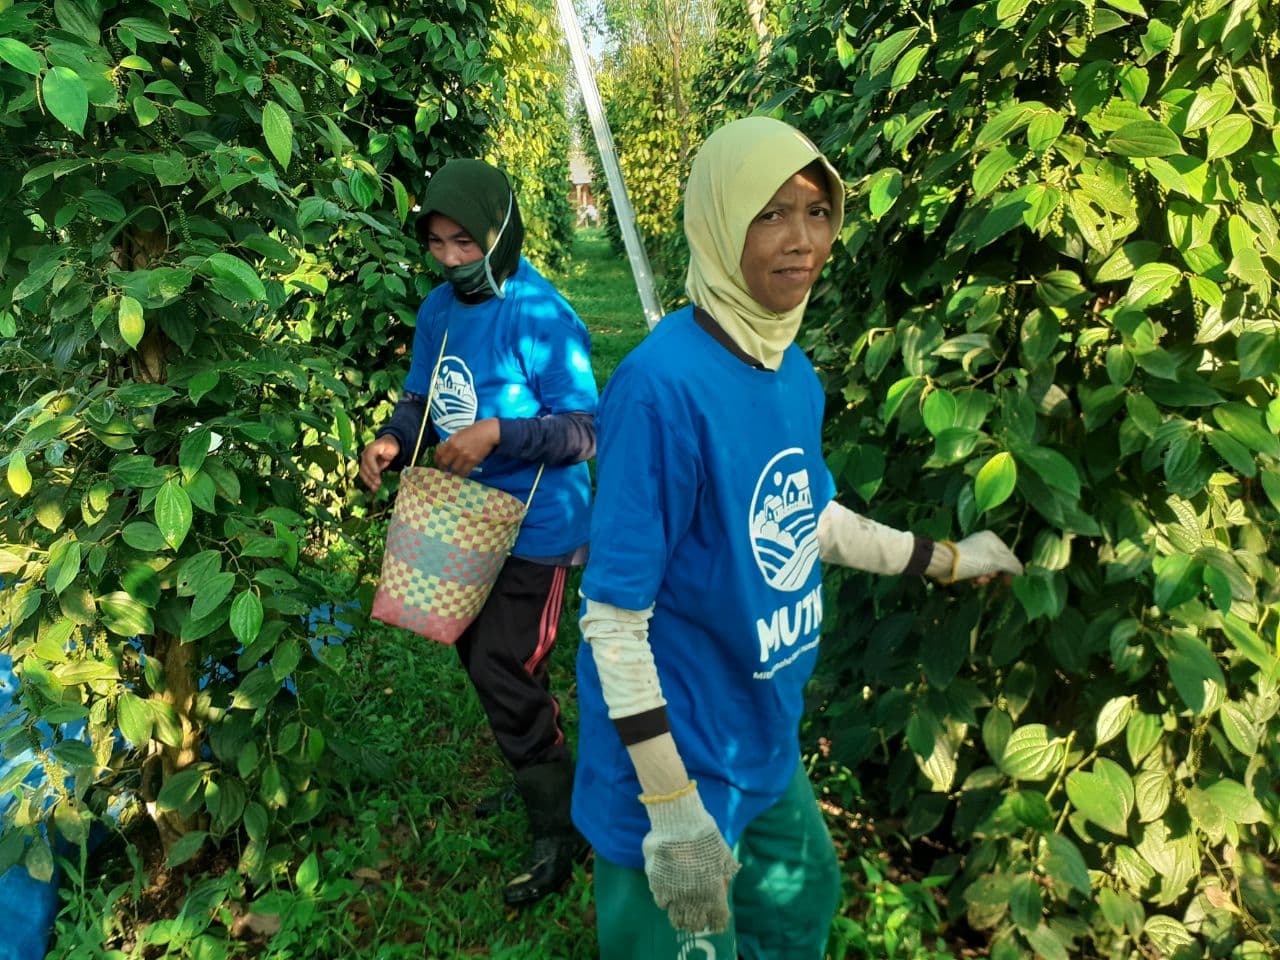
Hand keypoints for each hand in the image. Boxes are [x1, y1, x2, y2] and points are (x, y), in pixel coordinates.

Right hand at [359, 436, 400, 491]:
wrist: (387, 445)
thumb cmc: (390, 447)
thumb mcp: (392, 448)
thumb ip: (388, 453)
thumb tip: (385, 458)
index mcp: (372, 447)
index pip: (369, 457)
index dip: (372, 466)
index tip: (377, 473)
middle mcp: (365, 454)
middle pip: (365, 466)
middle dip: (371, 476)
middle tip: (378, 484)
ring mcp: (364, 461)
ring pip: (363, 472)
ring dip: (368, 481)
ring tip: (375, 489)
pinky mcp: (365, 467)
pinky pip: (364, 475)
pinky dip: (368, 482)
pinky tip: (373, 488)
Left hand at [435, 418, 499, 476]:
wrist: (489, 432)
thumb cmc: (475, 430)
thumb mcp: (460, 433)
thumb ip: (452, 441)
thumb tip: (446, 449)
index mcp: (451, 441)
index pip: (439, 453)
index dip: (437, 459)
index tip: (437, 462)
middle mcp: (456, 449)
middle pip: (445, 463)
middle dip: (443, 467)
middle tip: (444, 469)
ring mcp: (465, 456)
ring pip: (454, 469)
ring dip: (454, 471)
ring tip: (455, 471)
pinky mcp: (473, 461)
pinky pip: (465, 471)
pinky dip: (463, 473)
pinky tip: (463, 473)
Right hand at [640, 783, 738, 932]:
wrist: (679, 821)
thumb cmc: (705, 835)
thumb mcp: (723, 853)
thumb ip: (726, 870)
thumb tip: (727, 879)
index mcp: (714, 892)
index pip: (717, 920)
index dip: (717, 923)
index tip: (715, 921)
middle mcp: (694, 898)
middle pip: (695, 925)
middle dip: (697, 923)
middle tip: (697, 918)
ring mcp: (673, 894)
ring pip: (676, 919)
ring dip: (680, 917)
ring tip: (681, 913)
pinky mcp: (656, 885)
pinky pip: (661, 902)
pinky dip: (665, 901)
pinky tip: (668, 894)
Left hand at [930, 531, 1022, 583]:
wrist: (946, 563)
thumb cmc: (974, 560)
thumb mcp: (997, 562)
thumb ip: (1012, 566)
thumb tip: (1022, 571)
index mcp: (992, 538)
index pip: (1009, 555)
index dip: (1012, 569)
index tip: (1010, 583)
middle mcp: (983, 542)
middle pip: (997, 562)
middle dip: (996, 573)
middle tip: (992, 579)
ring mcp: (973, 550)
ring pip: (986, 567)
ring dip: (986, 576)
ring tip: (980, 581)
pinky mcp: (964, 560)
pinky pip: (976, 569)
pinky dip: (977, 576)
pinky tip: (974, 581)